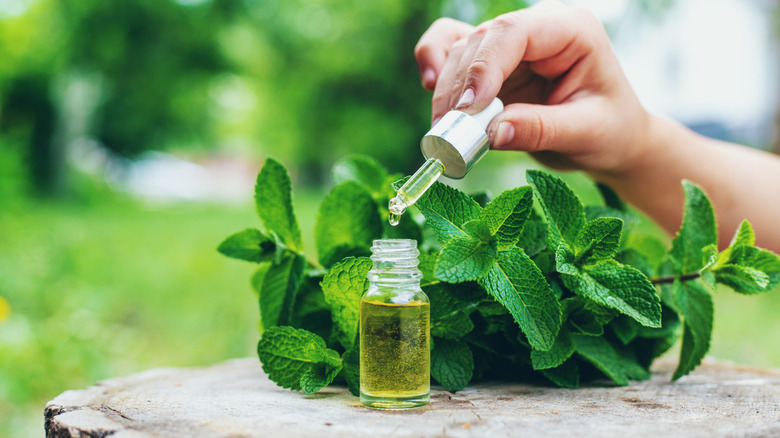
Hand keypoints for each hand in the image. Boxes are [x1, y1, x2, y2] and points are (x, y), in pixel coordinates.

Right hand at [414, 0, 651, 176]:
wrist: (611, 142)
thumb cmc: (611, 132)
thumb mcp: (587, 133)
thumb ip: (541, 130)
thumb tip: (492, 133)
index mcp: (569, 31)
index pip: (514, 32)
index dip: (484, 66)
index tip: (468, 108)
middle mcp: (536, 30)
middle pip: (479, 41)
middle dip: (458, 86)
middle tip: (450, 133)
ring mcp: (511, 48)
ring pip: (458, 50)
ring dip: (445, 90)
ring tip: (444, 134)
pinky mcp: (491, 68)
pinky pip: (449, 52)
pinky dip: (434, 69)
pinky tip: (431, 90)